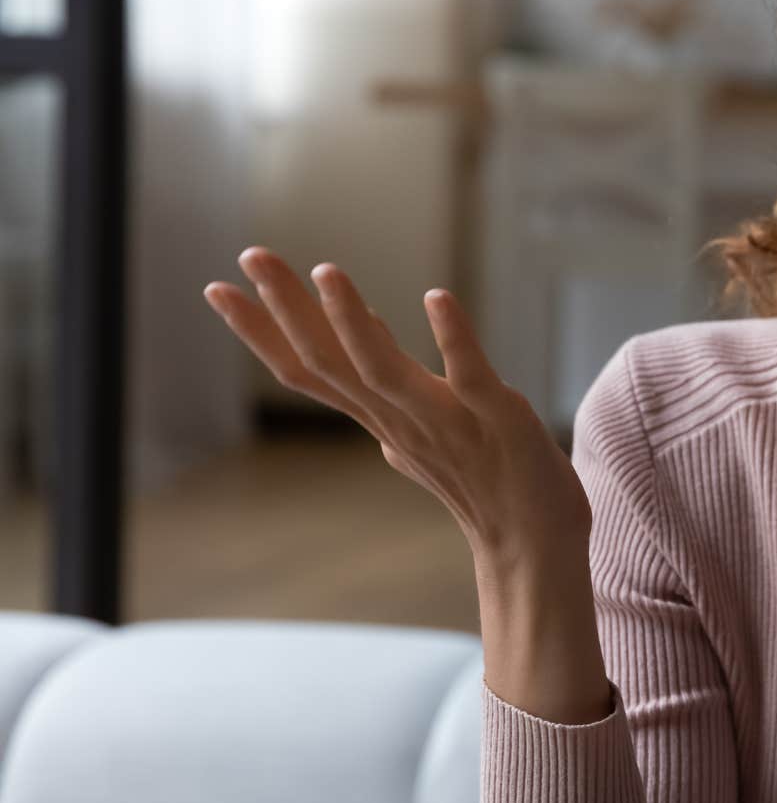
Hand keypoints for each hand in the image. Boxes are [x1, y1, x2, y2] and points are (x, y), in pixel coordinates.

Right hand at [204, 247, 589, 562]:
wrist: (534, 549)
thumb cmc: (485, 486)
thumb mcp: (423, 432)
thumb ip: (391, 394)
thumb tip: (367, 349)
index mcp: (381, 420)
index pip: (309, 372)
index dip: (262, 332)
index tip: (216, 288)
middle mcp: (401, 422)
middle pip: (329, 364)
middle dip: (286, 308)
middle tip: (250, 253)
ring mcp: (448, 424)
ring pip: (382, 373)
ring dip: (352, 322)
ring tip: (327, 271)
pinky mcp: (500, 422)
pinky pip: (471, 379)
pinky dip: (453, 339)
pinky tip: (436, 297)